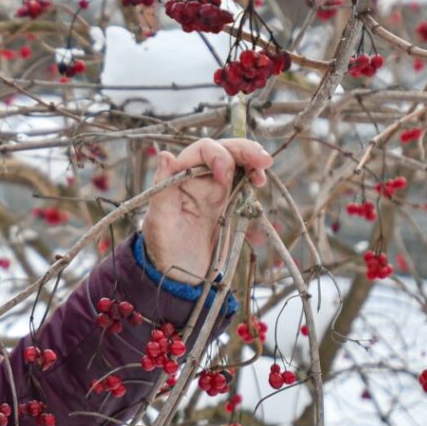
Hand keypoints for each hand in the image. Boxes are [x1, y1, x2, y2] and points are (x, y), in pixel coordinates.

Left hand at [142, 137, 272, 281]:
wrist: (180, 274)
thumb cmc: (164, 247)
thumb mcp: (160, 221)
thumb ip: (162, 187)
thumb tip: (164, 154)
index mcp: (179, 176)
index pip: (201, 150)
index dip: (218, 155)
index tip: (226, 175)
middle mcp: (198, 177)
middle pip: (224, 151)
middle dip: (245, 151)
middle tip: (266, 161)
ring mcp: (214, 189)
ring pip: (237, 164)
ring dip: (252, 162)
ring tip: (264, 172)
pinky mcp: (227, 203)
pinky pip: (243, 184)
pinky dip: (254, 180)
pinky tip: (259, 185)